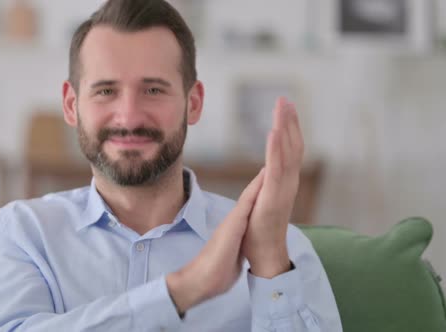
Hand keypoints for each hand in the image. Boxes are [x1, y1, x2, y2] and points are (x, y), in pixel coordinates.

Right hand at [166, 169, 264, 313]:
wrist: (202, 279)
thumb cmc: (217, 272)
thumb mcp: (233, 255)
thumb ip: (237, 247)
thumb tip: (240, 249)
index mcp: (236, 228)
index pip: (250, 207)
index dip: (259, 192)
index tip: (267, 178)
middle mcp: (234, 221)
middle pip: (250, 196)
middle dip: (260, 180)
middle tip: (271, 162)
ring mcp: (234, 221)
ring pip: (250, 195)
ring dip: (260, 179)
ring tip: (271, 161)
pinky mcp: (234, 225)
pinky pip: (247, 203)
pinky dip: (256, 189)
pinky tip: (264, 177)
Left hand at [242, 97, 303, 278]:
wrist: (265, 256)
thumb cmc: (262, 229)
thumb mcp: (265, 198)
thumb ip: (269, 182)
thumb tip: (269, 167)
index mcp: (284, 181)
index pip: (290, 149)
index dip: (289, 127)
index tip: (285, 106)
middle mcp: (288, 183)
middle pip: (292, 146)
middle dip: (289, 121)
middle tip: (285, 99)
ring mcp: (282, 190)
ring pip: (287, 154)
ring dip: (284, 129)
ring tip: (282, 108)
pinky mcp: (273, 198)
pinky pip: (276, 170)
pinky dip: (276, 150)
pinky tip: (273, 133)